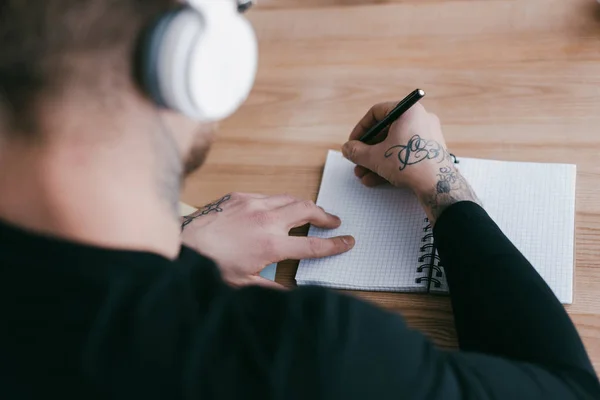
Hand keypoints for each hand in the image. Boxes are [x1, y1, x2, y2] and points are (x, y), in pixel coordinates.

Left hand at [181, 193, 354, 287]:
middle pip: (307, 210)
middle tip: (333, 221)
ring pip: (290, 198)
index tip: (348, 241)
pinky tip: (278, 208)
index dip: (334, 245)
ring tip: (311, 211)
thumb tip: (289, 291)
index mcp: (272, 246)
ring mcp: (254, 204)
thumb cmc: (211, 265)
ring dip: (304, 204)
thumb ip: (271, 286)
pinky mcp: (241, 196)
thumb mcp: (243, 283)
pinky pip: (269, 195)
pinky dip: (279, 201)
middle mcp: (267, 221)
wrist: (183, 243)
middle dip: (325, 215)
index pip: (313, 246)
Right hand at [342, 102, 478, 223]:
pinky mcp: (430, 151)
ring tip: (363, 175)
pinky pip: (405, 153)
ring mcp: (427, 136)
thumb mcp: (375, 157)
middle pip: (385, 131)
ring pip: (394, 145)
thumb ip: (357, 151)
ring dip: (376, 160)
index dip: (360, 129)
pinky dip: (390, 164)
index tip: (352, 143)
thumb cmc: (408, 164)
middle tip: (357, 162)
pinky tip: (375, 180)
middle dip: (367, 150)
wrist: (437, 184)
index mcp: (408, 111)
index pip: (377, 113)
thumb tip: (346, 149)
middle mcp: (420, 119)